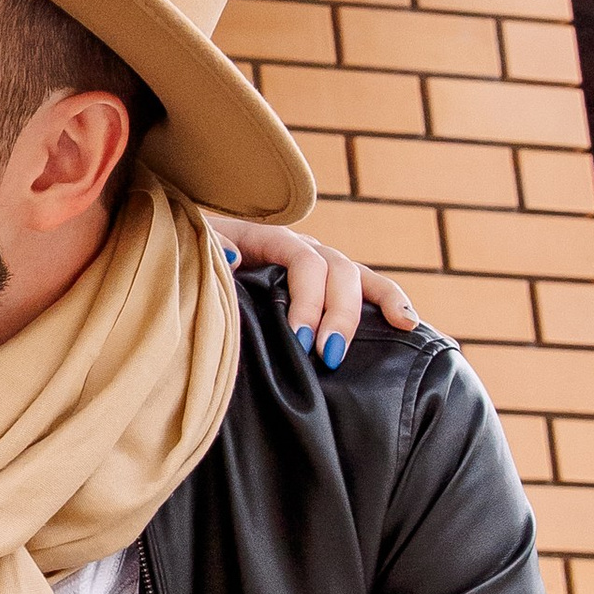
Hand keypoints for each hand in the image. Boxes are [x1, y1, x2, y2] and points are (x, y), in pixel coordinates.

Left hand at [205, 216, 417, 370]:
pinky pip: (364, 289)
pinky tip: (409, 323)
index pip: (302, 260)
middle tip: (326, 355)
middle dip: (338, 312)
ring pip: (357, 276)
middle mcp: (299, 249)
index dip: (307, 298)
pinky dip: (388, 301)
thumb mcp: (191, 249)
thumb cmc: (187, 261)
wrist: (184, 259)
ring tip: (400, 326)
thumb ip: (209, 252)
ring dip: (374, 305)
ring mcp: (316, 266)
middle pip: (336, 269)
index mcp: (267, 238)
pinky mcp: (324, 289)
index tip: (300, 338)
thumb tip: (235, 260)